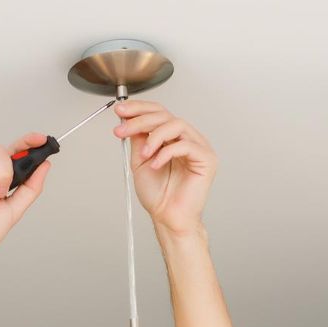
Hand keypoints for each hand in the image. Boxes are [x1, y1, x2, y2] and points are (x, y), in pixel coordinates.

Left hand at [111, 100, 216, 235]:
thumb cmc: (158, 195)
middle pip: (166, 116)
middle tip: (122, 128)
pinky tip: (156, 164)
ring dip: (154, 136)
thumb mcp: (140, 160)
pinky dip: (166, 153)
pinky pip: (186, 145)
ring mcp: (199, 148)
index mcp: (173, 138)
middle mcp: (188, 139)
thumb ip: (138, 139)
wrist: (167, 217)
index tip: (120, 110)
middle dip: (140, 120)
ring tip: (143, 153)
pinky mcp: (207, 159)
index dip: (139, 108)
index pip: (159, 113)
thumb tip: (129, 118)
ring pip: (176, 125)